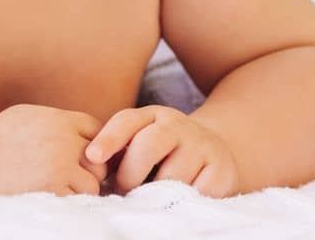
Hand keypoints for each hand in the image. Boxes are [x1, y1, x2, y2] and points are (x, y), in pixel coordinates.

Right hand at [0, 104, 109, 196]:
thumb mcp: (27, 115)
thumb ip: (57, 120)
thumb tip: (84, 132)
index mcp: (57, 120)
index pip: (96, 128)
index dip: (91, 142)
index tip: (79, 153)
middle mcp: (63, 141)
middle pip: (100, 157)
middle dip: (89, 167)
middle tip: (70, 174)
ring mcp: (60, 166)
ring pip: (93, 183)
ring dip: (82, 188)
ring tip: (61, 187)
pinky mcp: (53, 190)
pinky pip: (80, 200)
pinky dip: (72, 202)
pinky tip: (55, 196)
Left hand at [85, 105, 237, 196]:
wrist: (214, 151)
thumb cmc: (164, 152)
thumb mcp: (141, 140)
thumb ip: (119, 150)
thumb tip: (92, 168)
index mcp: (152, 115)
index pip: (127, 121)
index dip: (108, 139)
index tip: (92, 158)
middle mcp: (177, 125)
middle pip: (148, 145)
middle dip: (130, 172)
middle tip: (123, 190)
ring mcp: (202, 145)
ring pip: (172, 175)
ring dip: (155, 192)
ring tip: (148, 197)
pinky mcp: (221, 170)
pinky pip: (196, 191)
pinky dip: (181, 200)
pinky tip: (175, 200)